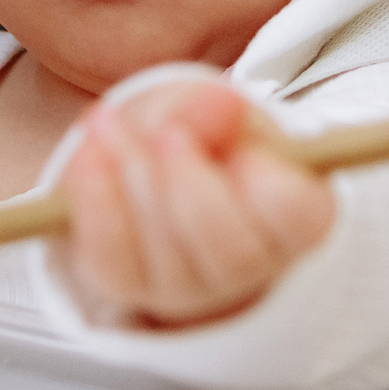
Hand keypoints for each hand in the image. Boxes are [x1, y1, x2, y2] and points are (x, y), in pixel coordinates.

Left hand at [61, 80, 334, 327]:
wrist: (154, 164)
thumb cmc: (207, 139)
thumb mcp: (218, 112)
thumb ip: (218, 110)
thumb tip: (219, 102)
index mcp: (297, 220)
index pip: (298, 217)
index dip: (272, 186)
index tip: (246, 147)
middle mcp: (247, 269)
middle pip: (229, 251)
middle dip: (190, 184)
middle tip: (169, 132)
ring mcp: (187, 288)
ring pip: (166, 257)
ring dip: (134, 181)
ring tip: (110, 122)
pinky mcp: (127, 283)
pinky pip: (109, 257)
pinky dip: (95, 201)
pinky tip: (90, 152)